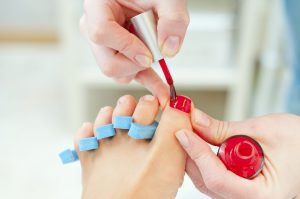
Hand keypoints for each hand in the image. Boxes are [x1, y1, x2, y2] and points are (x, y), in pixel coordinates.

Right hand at [80, 0, 188, 106]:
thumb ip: (172, 18)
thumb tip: (169, 49)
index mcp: (98, 5)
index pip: (102, 32)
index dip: (126, 47)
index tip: (148, 56)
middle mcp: (95, 25)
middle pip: (107, 61)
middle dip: (135, 64)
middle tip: (154, 55)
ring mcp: (103, 42)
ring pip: (115, 71)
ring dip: (140, 72)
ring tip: (160, 70)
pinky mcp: (116, 52)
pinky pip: (125, 73)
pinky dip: (144, 79)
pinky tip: (159, 88)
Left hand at [175, 109, 299, 198]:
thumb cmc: (297, 142)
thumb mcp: (262, 130)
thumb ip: (225, 129)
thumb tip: (195, 120)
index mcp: (262, 194)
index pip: (217, 179)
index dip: (197, 154)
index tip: (182, 132)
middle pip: (206, 181)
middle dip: (191, 153)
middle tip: (181, 126)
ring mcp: (239, 195)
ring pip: (205, 180)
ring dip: (194, 155)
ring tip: (189, 130)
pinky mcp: (234, 187)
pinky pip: (211, 176)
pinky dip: (202, 158)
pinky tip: (199, 140)